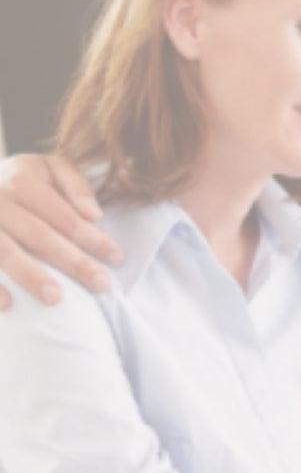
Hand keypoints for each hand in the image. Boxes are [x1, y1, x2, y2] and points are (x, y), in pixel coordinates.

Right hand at [0, 154, 120, 307]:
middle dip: (73, 262)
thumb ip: (75, 185)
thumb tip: (94, 215)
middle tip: (101, 284)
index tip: (117, 258)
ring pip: (5, 252)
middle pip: (40, 236)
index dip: (93, 239)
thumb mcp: (50, 167)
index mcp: (22, 180)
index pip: (65, 216)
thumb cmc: (22, 178)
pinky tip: (8, 305)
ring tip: (56, 299)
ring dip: (31, 276)